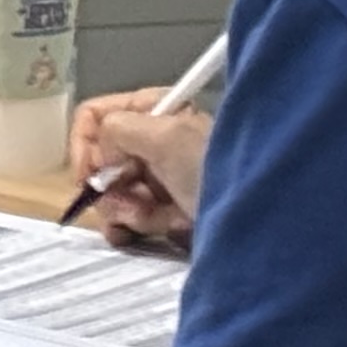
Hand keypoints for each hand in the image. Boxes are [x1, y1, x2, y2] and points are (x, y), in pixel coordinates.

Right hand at [70, 86, 210, 241]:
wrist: (260, 221)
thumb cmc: (211, 169)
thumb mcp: (164, 136)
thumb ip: (118, 129)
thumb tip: (102, 154)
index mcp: (154, 111)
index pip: (97, 116)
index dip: (85, 144)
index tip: (87, 175)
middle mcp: (156, 141)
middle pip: (103, 159)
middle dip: (107, 185)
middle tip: (123, 203)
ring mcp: (164, 178)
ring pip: (115, 192)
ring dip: (122, 210)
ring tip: (146, 221)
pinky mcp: (172, 212)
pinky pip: (133, 218)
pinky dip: (130, 228)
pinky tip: (136, 235)